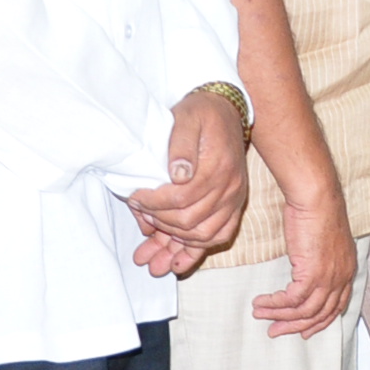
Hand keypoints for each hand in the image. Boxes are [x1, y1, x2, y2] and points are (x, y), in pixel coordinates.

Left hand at [128, 88, 250, 275]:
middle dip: (160, 224)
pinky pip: (220, 235)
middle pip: (190, 221)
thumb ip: (181, 144)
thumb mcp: (187, 118)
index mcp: (217, 168)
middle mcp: (229, 188)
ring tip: (152, 251)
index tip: (135, 198)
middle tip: (140, 216)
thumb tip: (177, 174)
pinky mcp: (233, 205)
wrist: (226, 111)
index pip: (181, 198)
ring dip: (175, 245)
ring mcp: (234, 199)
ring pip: (204, 235)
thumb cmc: (202, 114)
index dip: (153, 203)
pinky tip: (178, 259)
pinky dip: (198, 249)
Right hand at [254, 185, 357, 338]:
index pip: (336, 305)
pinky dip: (276, 304)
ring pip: (305, 311)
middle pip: (320, 314)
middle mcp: (342, 277)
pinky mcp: (313, 274)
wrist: (316, 199)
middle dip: (296, 326)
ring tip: (261, 315)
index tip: (305, 329)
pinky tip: (263, 302)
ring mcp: (329, 277)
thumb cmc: (317, 211)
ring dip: (281, 316)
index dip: (320, 320)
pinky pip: (292, 299)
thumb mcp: (323, 241)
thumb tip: (303, 270)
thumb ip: (319, 260)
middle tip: (276, 331)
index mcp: (347, 269)